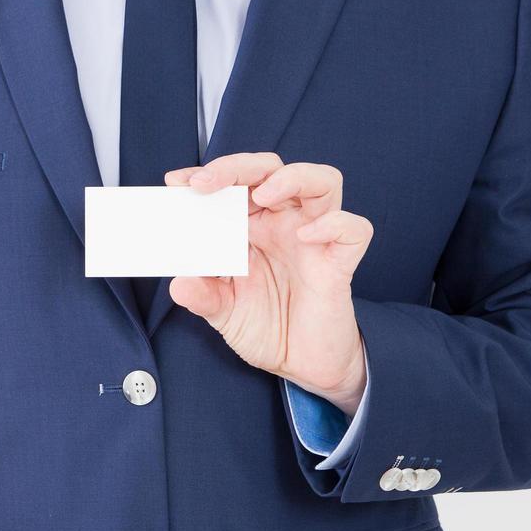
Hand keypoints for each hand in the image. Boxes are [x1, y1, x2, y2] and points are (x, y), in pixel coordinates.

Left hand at [165, 152, 371, 415]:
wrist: (302, 364)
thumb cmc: (266, 326)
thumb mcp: (224, 313)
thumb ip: (203, 296)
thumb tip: (179, 283)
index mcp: (252, 226)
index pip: (234, 183)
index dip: (208, 175)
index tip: (177, 182)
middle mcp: (284, 223)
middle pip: (271, 169)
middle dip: (237, 167)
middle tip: (205, 184)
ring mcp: (315, 238)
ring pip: (322, 181)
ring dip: (291, 178)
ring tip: (262, 196)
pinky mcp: (340, 262)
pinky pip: (353, 229)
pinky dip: (334, 224)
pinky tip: (308, 235)